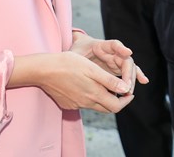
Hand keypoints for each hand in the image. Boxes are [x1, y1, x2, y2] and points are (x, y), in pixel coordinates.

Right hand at [10, 51, 136, 112]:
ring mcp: (75, 104)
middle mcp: (85, 103)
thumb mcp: (91, 69)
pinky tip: (86, 84)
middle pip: (107, 108)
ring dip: (102, 97)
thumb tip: (126, 89)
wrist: (44, 70)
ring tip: (104, 84)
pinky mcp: (67, 103)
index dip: (126, 100)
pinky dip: (89, 96)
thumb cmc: (68, 64)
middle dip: (117, 100)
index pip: (116, 106)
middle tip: (120, 88)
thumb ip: (109, 81)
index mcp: (94, 94)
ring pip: (95, 105)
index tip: (130, 91)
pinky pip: (83, 103)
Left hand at [70, 33, 148, 96]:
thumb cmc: (76, 52)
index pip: (113, 44)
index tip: (128, 52)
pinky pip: (129, 72)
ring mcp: (117, 59)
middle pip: (126, 60)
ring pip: (129, 67)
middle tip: (127, 87)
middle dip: (128, 73)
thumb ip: (76, 57)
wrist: (79, 51)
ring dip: (131, 79)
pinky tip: (144, 81)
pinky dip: (137, 76)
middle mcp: (113, 52)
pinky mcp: (118, 67)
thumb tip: (74, 62)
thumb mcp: (74, 54)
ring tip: (129, 91)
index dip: (121, 48)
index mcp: (101, 45)